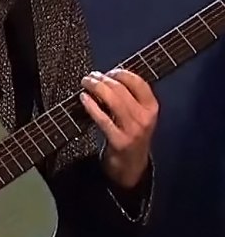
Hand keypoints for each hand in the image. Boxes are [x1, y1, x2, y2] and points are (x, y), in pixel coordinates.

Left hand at [79, 68, 157, 187]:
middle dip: (103, 79)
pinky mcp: (119, 140)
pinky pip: (102, 119)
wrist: (131, 165)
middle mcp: (145, 117)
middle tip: (90, 76)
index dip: (120, 73)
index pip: (138, 82)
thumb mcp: (138, 115)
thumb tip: (108, 77)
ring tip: (86, 83)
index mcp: (152, 107)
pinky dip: (91, 106)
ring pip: (112, 100)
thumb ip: (129, 98)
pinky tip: (83, 98)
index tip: (108, 71)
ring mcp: (132, 130)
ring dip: (96, 87)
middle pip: (121, 89)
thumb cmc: (131, 134)